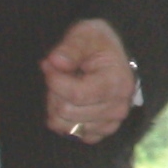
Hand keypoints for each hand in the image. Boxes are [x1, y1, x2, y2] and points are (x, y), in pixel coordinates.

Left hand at [43, 18, 133, 143]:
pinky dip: (64, 119)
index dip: (54, 80)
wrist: (111, 57)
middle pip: (67, 111)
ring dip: (56, 106)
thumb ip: (70, 47)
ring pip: (65, 125)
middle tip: (57, 75)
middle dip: (54, 92)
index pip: (76, 95)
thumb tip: (55, 62)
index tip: (49, 64)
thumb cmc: (97, 44)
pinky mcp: (102, 132)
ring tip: (63, 88)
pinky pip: (72, 133)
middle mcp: (118, 108)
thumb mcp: (85, 34)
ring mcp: (111, 123)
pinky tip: (69, 101)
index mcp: (117, 83)